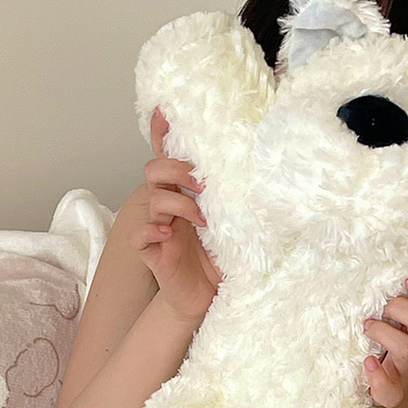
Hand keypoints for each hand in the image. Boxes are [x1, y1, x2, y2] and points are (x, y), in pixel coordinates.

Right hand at [130, 109, 223, 323]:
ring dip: (178, 203)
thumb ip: (239, 198)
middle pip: (155, 169)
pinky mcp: (153, 252)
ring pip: (153, 198)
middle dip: (178, 170)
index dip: (163, 132)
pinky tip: (167, 234)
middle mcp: (169, 205)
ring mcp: (159, 227)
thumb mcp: (236, 223)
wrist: (209, 297)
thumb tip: (267, 168)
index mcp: (186, 193)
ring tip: (203, 219)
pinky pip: (139, 235)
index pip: (170, 156)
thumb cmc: (221, 258)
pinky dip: (150, 230)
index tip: (165, 110)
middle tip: (204, 184)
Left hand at [362, 274, 407, 407]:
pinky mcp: (392, 392)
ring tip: (367, 327)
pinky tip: (367, 362)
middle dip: (401, 309)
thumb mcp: (395, 316)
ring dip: (384, 333)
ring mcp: (407, 368)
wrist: (379, 382)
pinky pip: (390, 390)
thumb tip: (401, 278)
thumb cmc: (386, 343)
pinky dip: (376, 375)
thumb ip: (400, 298)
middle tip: (382, 309)